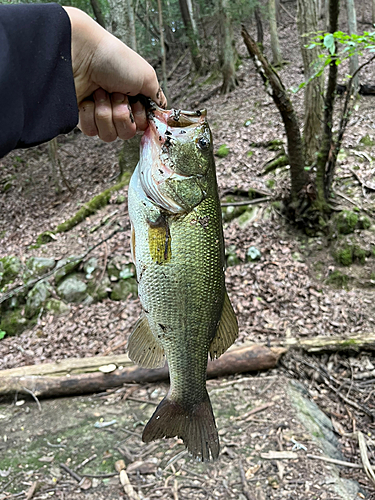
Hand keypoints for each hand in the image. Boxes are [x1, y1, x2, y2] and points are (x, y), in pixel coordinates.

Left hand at [63, 7, 166, 141]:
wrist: (82, 54)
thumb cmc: (114, 59)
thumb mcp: (146, 76)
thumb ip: (157, 98)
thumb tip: (162, 112)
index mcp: (134, 99)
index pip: (142, 125)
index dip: (139, 118)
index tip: (136, 102)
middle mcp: (117, 107)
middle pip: (126, 133)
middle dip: (122, 115)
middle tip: (116, 95)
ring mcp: (99, 114)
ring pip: (109, 135)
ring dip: (106, 114)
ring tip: (99, 93)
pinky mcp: (81, 117)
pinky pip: (91, 131)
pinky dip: (90, 115)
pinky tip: (87, 99)